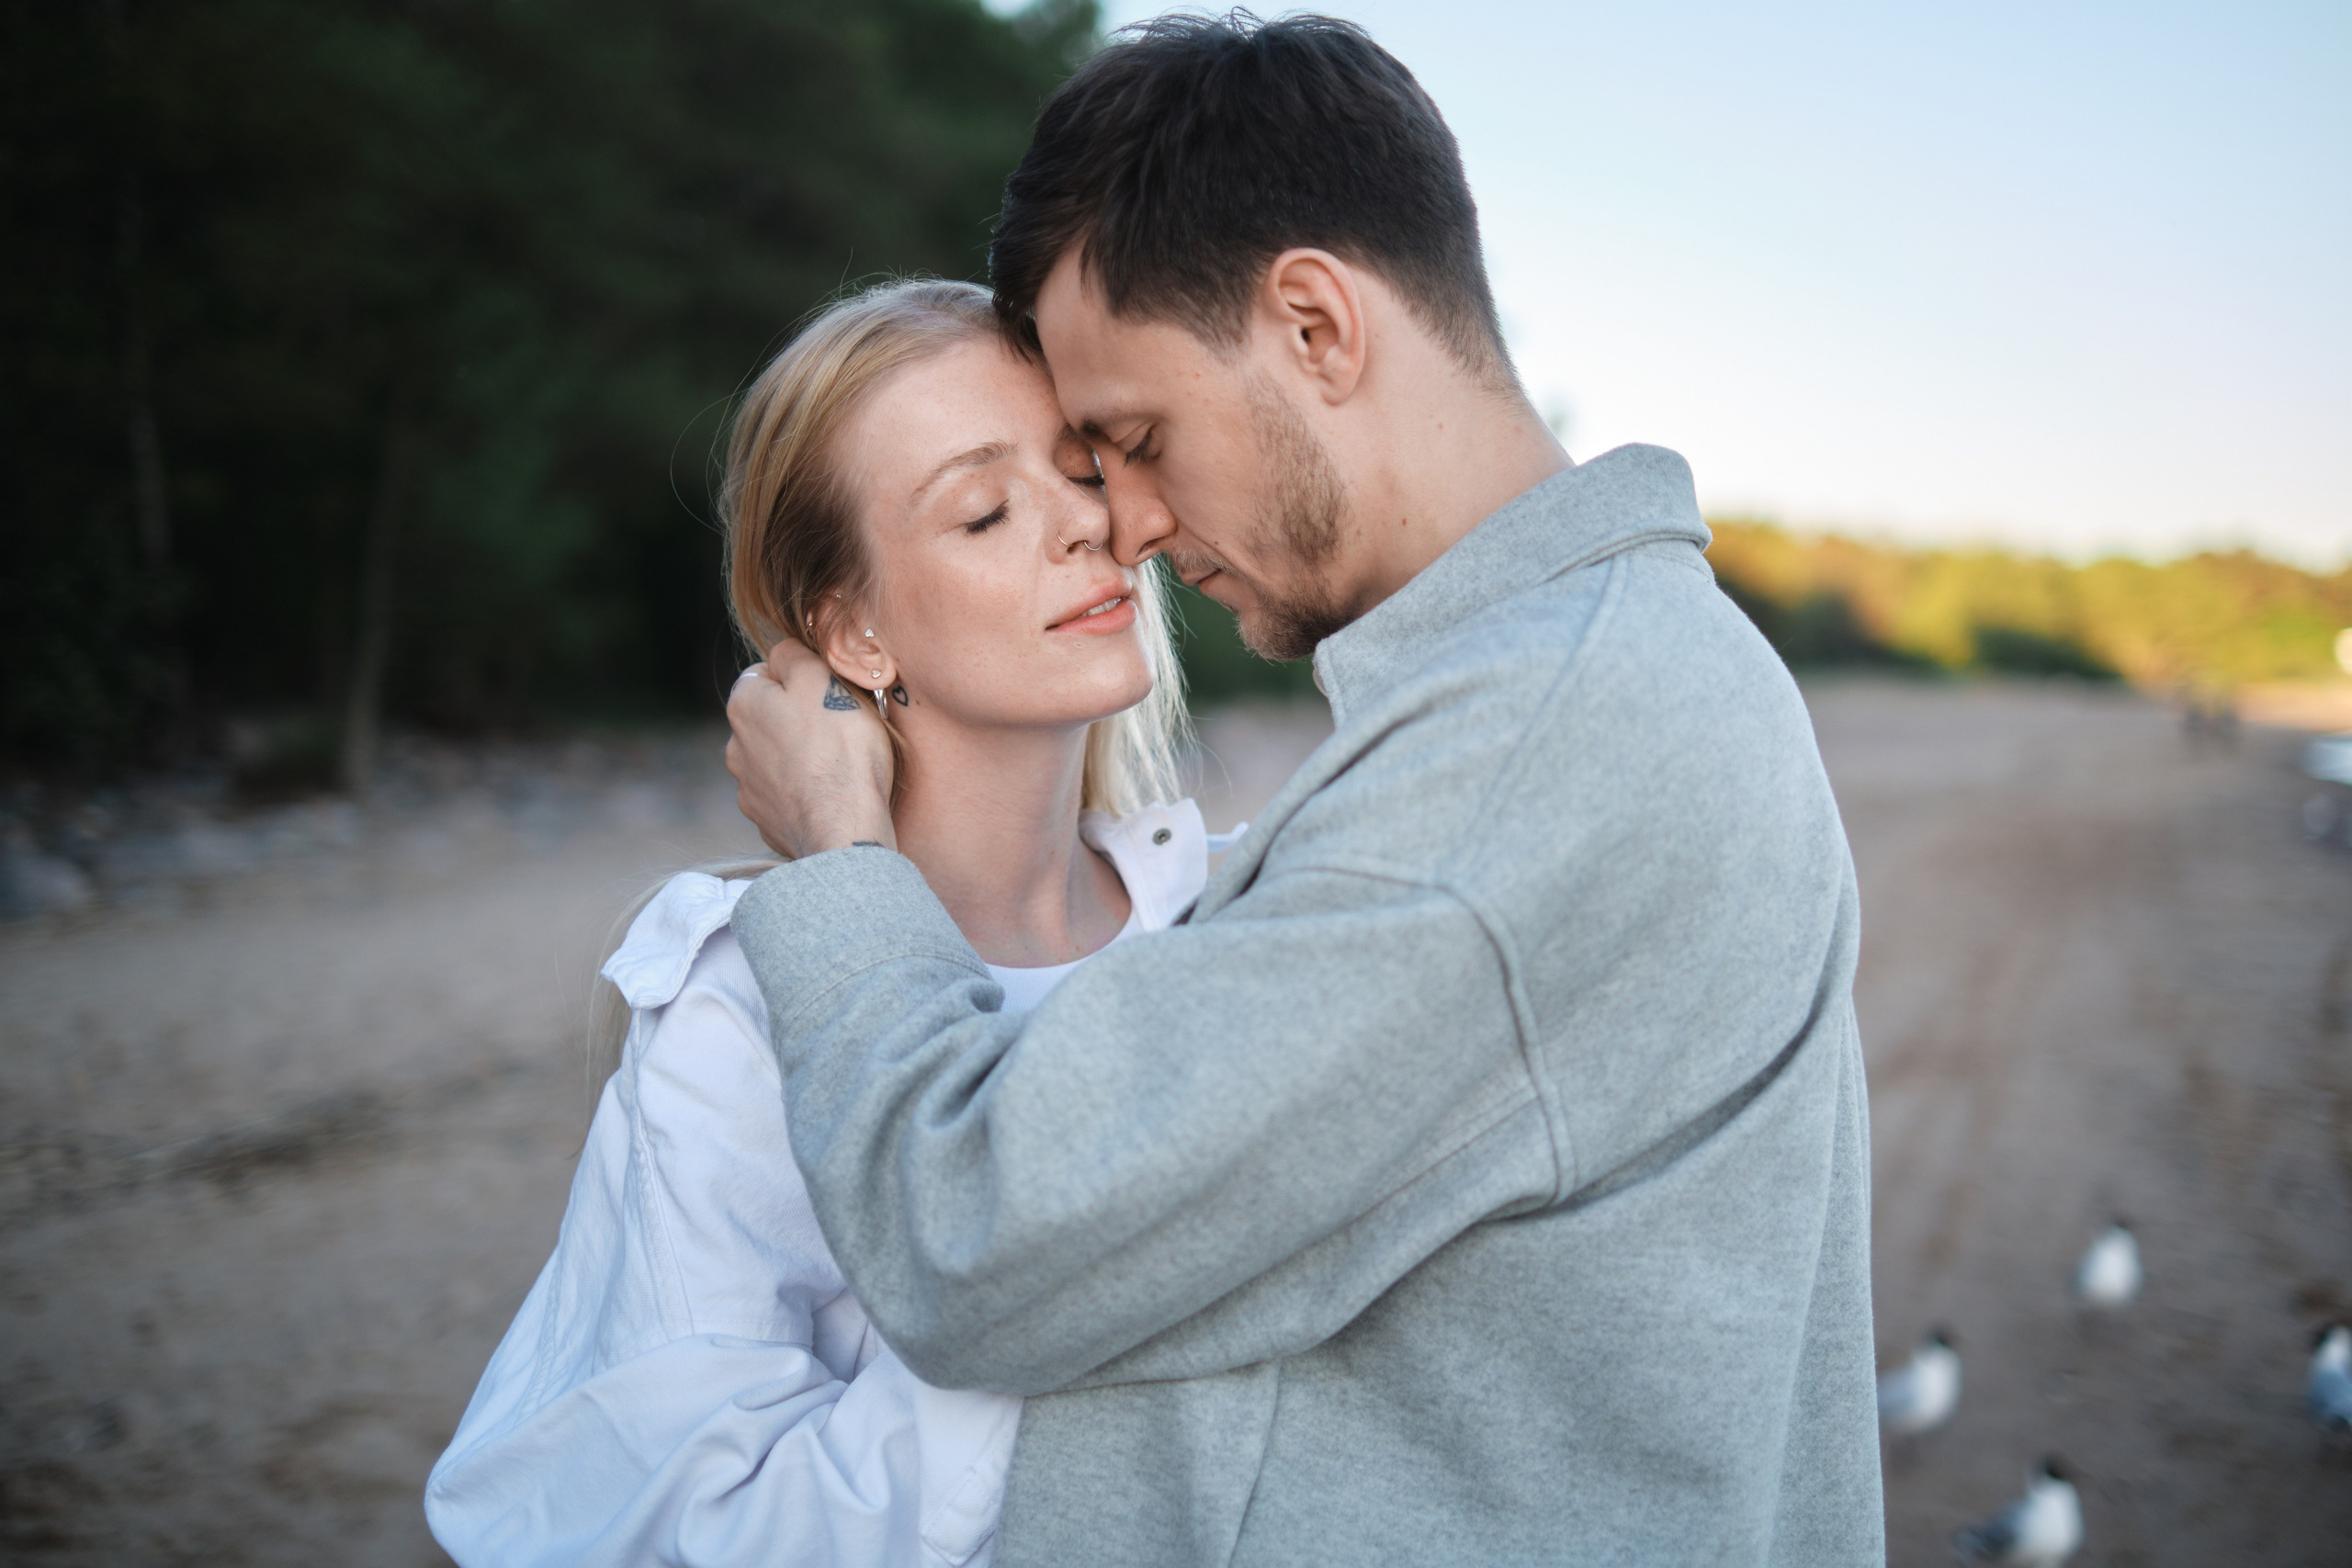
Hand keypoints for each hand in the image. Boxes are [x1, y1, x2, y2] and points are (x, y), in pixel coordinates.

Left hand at [724, 640, 896, 858]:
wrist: (845, 828)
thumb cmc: (840, 749)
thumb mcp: (821, 678)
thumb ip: (794, 654)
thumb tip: (782, 653)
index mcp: (744, 705)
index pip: (766, 673)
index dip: (802, 678)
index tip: (830, 693)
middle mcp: (735, 747)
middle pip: (770, 718)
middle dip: (798, 719)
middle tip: (839, 728)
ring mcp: (749, 790)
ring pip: (776, 759)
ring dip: (799, 758)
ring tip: (838, 766)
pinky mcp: (767, 822)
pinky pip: (786, 797)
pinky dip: (804, 794)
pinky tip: (829, 796)